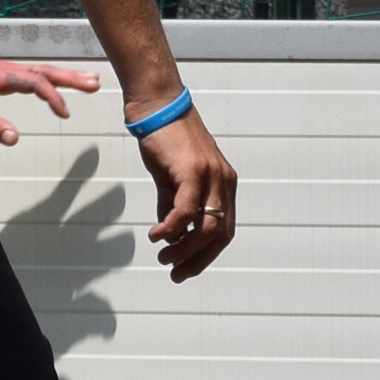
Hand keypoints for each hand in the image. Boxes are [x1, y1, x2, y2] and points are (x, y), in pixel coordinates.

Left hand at [0, 56, 99, 143]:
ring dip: (67, 75)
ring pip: (43, 70)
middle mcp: (7, 69)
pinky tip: (65, 81)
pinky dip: (53, 77)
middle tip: (95, 83)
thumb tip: (15, 139)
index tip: (64, 112)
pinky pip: (35, 73)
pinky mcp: (7, 73)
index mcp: (0, 76)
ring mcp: (8, 69)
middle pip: (45, 71)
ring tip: (92, 80)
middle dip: (71, 78)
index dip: (52, 96)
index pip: (35, 83)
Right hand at [137, 112, 235, 281]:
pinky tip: (156, 235)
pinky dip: (171, 229)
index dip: (206, 255)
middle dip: (197, 260)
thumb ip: (173, 205)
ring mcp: (211, 176)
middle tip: (174, 272)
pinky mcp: (193, 171)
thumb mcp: (173, 178)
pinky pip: (186, 211)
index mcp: (223, 184)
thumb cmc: (165, 139)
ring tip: (163, 257)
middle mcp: (223, 182)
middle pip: (219, 235)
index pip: (224, 231)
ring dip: (184, 249)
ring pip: (206, 228)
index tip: (185, 269)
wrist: (158, 107)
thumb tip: (170, 234)